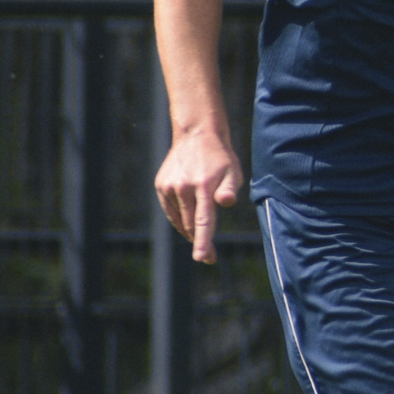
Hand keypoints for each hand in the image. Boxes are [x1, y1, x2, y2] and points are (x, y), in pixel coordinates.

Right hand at [154, 127, 245, 263]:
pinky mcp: (160, 186)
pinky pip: (171, 211)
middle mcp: (183, 187)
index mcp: (203, 186)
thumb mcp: (233, 171)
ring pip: (180, 220)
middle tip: (209, 256)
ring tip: (201, 225)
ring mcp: (169, 186)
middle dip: (200, 243)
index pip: (203, 220)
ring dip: (190, 229)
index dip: (203, 241)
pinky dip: (180, 218)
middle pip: (191, 225)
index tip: (202, 258)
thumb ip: (229, 189)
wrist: (197, 135)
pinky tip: (189, 214)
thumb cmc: (220, 158)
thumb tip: (226, 202)